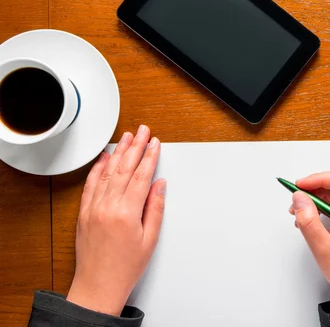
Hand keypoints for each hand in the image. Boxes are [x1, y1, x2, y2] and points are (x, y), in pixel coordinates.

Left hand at [67, 125, 165, 315]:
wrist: (98, 285)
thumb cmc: (125, 267)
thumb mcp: (150, 239)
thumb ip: (155, 208)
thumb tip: (159, 186)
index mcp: (127, 213)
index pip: (141, 176)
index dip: (150, 156)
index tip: (155, 143)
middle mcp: (108, 207)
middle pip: (124, 168)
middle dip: (136, 146)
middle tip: (143, 131)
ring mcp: (93, 208)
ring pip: (107, 172)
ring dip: (118, 152)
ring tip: (127, 137)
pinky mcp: (84, 212)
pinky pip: (91, 184)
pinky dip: (98, 168)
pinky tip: (104, 157)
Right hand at [289, 171, 329, 313]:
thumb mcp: (322, 247)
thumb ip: (308, 220)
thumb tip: (299, 198)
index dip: (317, 179)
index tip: (299, 186)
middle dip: (313, 189)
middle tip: (295, 198)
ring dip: (314, 199)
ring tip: (297, 211)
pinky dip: (319, 208)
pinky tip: (307, 218)